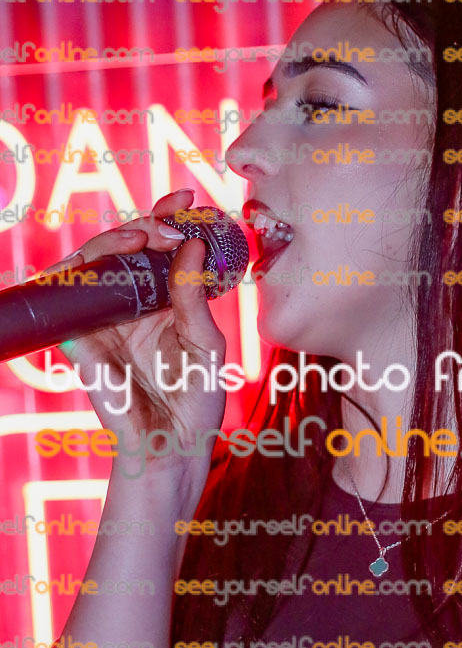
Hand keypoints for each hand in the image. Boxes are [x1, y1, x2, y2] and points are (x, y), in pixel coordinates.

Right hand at [42, 189, 227, 476]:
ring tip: (145, 235)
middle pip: (126, 247)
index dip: (170, 220)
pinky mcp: (81, 338)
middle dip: (147, 222)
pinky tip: (104, 262)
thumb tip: (192, 245)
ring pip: (95, 261)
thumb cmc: (196, 402)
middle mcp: (132, 304)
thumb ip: (195, 298)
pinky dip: (76, 272)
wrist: (173, 448)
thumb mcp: (208, 345)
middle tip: (171, 219)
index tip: (189, 199)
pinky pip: (67, 297)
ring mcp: (103, 319)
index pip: (161, 250)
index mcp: (165, 302)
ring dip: (115, 239)